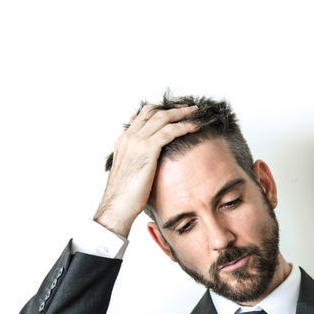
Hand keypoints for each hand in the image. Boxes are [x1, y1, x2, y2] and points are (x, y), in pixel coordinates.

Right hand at [94, 104, 200, 236]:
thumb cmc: (126, 195)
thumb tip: (155, 162)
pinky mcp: (147, 149)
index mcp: (124, 141)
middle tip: (189, 108)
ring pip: (162, 117)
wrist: (117, 205)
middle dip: (173, 108)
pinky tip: (196, 127)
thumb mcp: (133, 172)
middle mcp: (129, 137)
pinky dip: (184, 126)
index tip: (175, 111)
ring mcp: (136, 141)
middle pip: (152, 112)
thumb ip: (141, 161)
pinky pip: (169, 131)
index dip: (159, 110)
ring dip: (182, 113)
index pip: (142, 116)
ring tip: (196, 113)